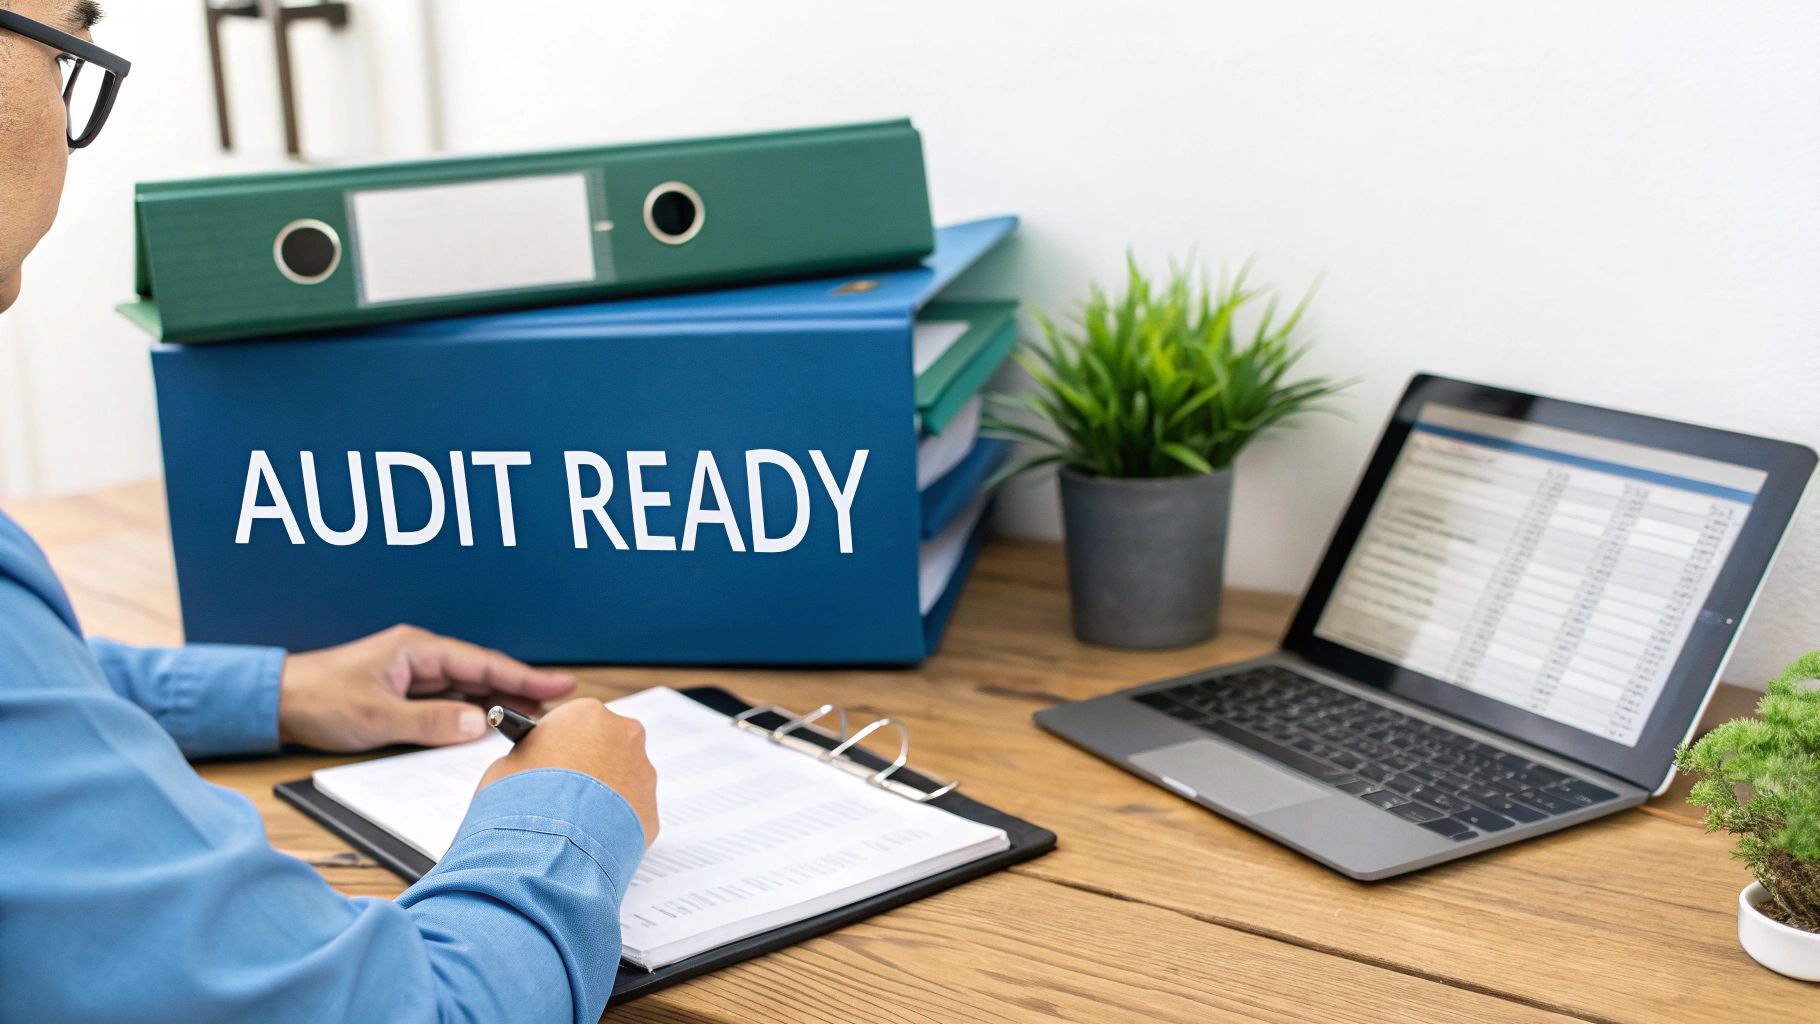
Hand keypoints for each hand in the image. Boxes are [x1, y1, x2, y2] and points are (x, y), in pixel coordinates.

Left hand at [278, 624, 576, 750]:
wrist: (275, 702)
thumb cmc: (318, 699)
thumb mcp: (376, 717)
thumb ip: (430, 722)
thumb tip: (479, 724)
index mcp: (417, 649)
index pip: (482, 663)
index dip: (524, 676)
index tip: (560, 684)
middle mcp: (419, 657)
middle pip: (481, 673)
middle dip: (520, 688)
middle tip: (559, 704)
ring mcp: (411, 675)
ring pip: (466, 688)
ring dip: (497, 702)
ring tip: (534, 717)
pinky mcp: (402, 695)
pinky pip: (447, 702)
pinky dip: (470, 713)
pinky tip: (487, 726)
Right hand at [479, 698, 659, 847]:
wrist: (547, 849)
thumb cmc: (521, 801)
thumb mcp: (505, 767)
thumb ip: (527, 756)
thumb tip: (531, 764)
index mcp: (586, 714)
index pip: (575, 723)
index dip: (561, 744)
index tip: (552, 760)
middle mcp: (623, 735)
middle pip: (606, 746)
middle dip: (589, 767)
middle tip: (565, 793)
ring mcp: (642, 773)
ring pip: (623, 780)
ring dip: (605, 795)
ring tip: (576, 822)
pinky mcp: (651, 810)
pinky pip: (630, 814)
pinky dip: (614, 824)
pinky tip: (591, 838)